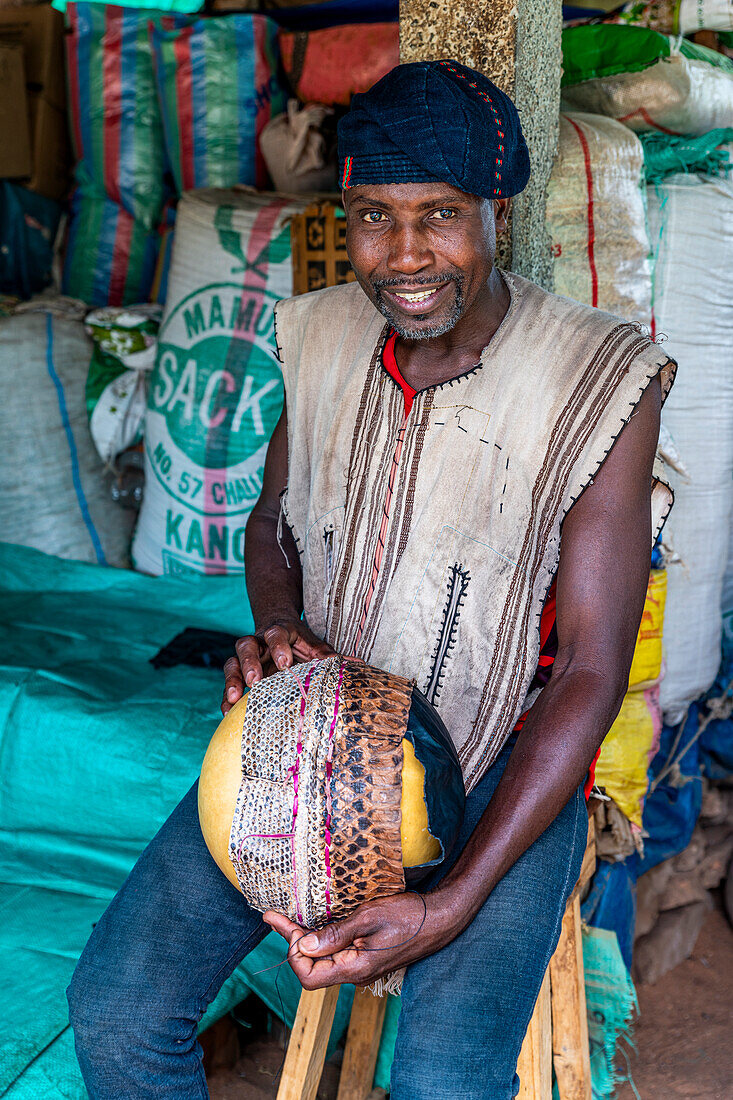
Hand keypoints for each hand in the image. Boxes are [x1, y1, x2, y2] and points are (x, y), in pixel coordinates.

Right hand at [221, 620, 333, 713]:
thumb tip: (357, 665)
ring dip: (232, 680)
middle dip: (249, 662)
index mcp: (279, 632)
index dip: (278, 646)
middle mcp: (258, 643)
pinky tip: (228, 712)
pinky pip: (228, 683)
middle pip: (246, 646)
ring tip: (235, 698)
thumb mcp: (315, 647)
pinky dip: (226, 698)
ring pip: (232, 663)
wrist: (278, 632)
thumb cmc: (300, 644)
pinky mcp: (238, 674)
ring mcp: (245, 658)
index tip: (285, 663)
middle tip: (255, 680)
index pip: (275, 633)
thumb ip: (329, 657)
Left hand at [263, 892, 453, 989]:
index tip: (286, 924)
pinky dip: (321, 938)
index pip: (308, 975)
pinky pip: (335, 953)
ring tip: (288, 917)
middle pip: (312, 967)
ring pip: (322, 959)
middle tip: (276, 916)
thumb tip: (303, 946)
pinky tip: (315, 922)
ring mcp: (360, 967)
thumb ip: (335, 934)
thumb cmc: (408, 916)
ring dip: (304, 939)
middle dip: (291, 942)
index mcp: (354, 969)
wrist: (440, 919)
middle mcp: (355, 974)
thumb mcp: (369, 918)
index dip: (292, 952)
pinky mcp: (365, 957)